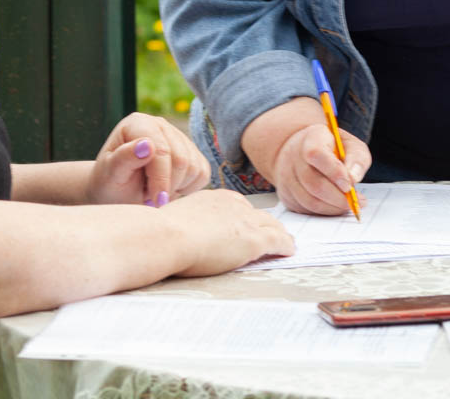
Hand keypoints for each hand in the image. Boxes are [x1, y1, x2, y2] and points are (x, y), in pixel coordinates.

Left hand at [87, 112, 210, 206]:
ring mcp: (179, 137)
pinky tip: (168, 188)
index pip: (161, 150)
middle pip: (181, 160)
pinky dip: (187, 189)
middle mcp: (161, 125)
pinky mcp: (193, 153)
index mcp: (138, 123)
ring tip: (154, 191)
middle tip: (149, 199)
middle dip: (167, 186)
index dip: (160, 179)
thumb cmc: (110, 183)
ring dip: (176, 188)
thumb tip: (147, 145)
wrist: (118, 192)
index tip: (155, 202)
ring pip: (194, 168)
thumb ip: (124, 158)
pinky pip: (203, 174)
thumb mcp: (110, 175)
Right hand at [161, 190, 294, 276]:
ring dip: (279, 234)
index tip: (249, 224)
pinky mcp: (254, 240)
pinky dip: (286, 245)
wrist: (165, 236)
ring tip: (286, 242)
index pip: (238, 206)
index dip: (246, 217)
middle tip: (274, 233)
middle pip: (257, 214)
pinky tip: (290, 250)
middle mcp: (233, 205)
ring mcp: (245, 222)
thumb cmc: (159, 234)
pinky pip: (279, 241)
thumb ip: (183, 225)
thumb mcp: (174, 222)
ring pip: (272, 226)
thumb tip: (173, 234)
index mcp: (213, 198)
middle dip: (266, 224)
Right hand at [266, 120, 370, 216]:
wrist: (302, 149)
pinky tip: (335, 206)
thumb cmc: (331, 147)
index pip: (317, 155)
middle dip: (338, 198)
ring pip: (309, 201)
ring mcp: (286, 177)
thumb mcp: (349, 144)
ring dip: (333, 208)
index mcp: (311, 139)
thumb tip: (354, 178)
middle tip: (356, 202)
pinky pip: (305, 209)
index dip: (334, 172)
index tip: (350, 185)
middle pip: (313, 183)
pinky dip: (324, 211)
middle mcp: (293, 157)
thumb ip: (356, 158)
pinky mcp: (286, 194)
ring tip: (348, 205)